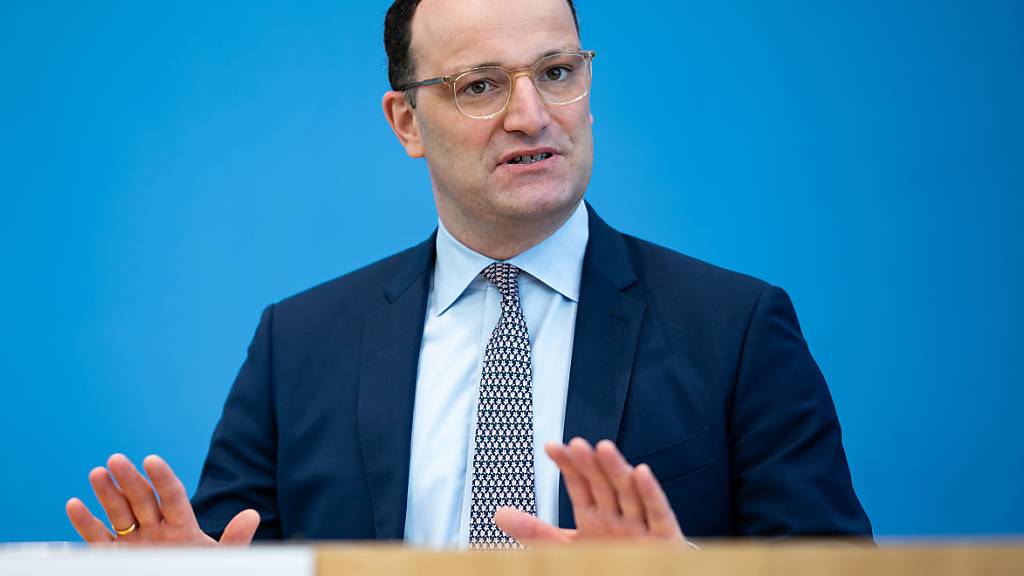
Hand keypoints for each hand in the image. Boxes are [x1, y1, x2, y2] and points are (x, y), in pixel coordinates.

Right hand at [66, 453, 258, 545]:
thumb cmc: (200, 573)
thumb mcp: (219, 560)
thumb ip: (234, 540)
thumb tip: (252, 515)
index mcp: (182, 526)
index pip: (172, 496)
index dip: (162, 478)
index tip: (151, 459)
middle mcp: (155, 529)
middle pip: (142, 500)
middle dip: (129, 480)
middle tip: (117, 459)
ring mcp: (134, 542)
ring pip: (118, 514)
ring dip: (107, 494)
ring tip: (97, 472)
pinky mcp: (114, 557)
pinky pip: (97, 539)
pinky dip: (85, 524)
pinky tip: (74, 504)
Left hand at [494, 438, 688, 545]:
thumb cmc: (607, 563)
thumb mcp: (566, 548)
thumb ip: (534, 532)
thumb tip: (499, 514)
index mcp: (593, 516)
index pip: (578, 485)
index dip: (567, 466)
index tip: (551, 446)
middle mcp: (616, 515)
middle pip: (602, 484)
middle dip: (590, 464)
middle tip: (577, 444)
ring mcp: (640, 524)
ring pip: (627, 492)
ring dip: (616, 469)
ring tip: (602, 448)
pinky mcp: (664, 536)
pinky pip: (657, 512)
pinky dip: (650, 493)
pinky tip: (641, 472)